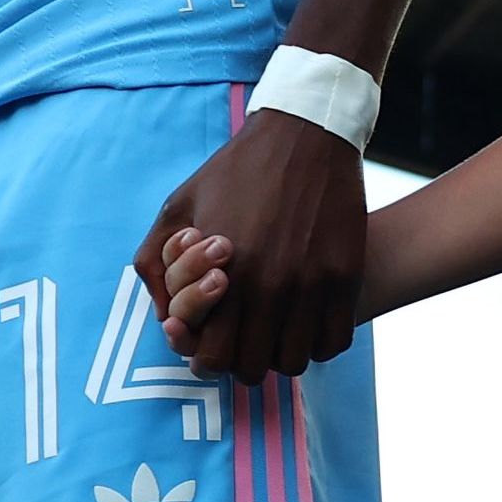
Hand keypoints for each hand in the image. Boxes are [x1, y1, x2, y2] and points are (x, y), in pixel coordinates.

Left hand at [144, 100, 369, 380]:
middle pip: (254, 367)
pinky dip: (319, 343)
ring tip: (276, 332)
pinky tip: (307, 322)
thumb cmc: (234, 171)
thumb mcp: (177, 206)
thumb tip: (162, 317)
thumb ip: (156, 265)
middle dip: (243, 361)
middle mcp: (268, 286)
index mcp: (223, 274)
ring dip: (282, 354)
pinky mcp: (345, 275)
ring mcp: (311, 284)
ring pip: (296, 361)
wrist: (304, 134)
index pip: (213, 356)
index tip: (213, 344)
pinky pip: (334, 342)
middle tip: (245, 341)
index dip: (208, 359)